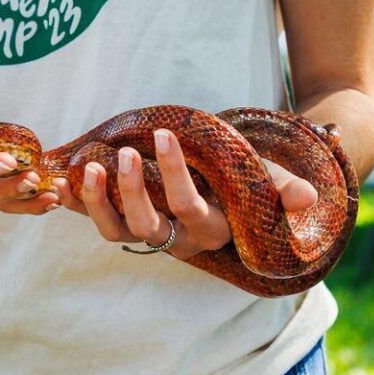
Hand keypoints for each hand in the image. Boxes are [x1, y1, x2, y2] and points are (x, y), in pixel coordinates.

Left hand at [56, 128, 316, 260]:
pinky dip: (79, 203)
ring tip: (91, 166)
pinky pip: (95, 220)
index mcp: (210, 229)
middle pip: (147, 227)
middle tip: (126, 153)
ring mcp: (147, 232)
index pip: (189, 208)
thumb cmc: (246, 179)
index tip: (166, 135)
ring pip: (116, 232)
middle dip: (133, 193)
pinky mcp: (123, 221)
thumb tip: (307, 198)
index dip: (175, 177)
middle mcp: (175, 239)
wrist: (225, 183)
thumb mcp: (266, 179)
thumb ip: (282, 188)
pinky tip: (67, 178)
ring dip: (100, 203)